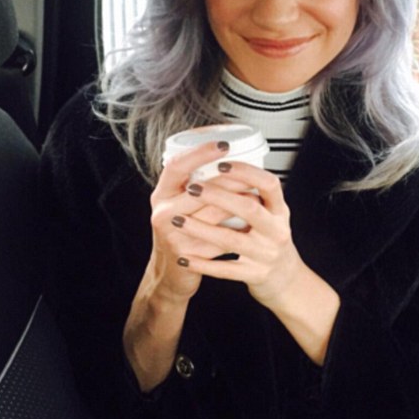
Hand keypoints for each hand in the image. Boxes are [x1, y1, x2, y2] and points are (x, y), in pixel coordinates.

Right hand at [145, 138, 239, 301]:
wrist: (171, 273)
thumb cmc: (180, 232)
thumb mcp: (177, 204)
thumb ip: (193, 184)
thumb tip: (227, 158)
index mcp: (161, 194)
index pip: (178, 166)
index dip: (201, 153)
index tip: (224, 145)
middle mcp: (162, 212)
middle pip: (201, 190)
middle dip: (230, 182)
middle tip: (251, 177)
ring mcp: (172, 235)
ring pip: (213, 214)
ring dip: (239, 205)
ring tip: (256, 198)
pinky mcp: (187, 255)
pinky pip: (218, 240)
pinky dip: (236, 231)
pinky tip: (249, 225)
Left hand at [169, 160, 306, 307]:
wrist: (285, 279)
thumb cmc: (270, 240)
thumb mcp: (271, 215)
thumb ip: (253, 195)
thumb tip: (219, 165)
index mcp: (279, 211)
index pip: (269, 184)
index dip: (246, 172)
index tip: (221, 163)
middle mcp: (276, 231)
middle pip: (249, 209)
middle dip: (218, 196)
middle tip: (192, 188)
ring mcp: (266, 254)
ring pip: (231, 240)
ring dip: (201, 229)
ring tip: (178, 220)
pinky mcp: (255, 275)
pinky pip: (225, 269)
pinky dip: (203, 263)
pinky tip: (184, 257)